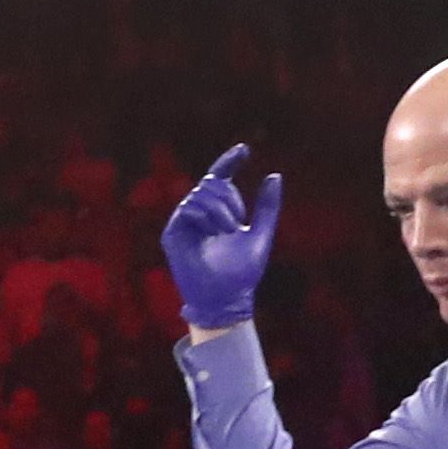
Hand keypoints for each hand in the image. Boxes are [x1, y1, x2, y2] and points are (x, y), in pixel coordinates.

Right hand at [160, 144, 284, 331]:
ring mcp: (184, 223)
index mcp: (218, 212)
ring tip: (229, 230)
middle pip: (212, 183)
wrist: (227, 299)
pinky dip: (206, 215)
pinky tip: (215, 233)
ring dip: (221, 208)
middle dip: (230, 197)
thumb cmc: (242, 273)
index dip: (230, 161)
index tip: (244, 149)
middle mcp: (199, 214)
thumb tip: (274, 175)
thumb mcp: (261, 233)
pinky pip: (188, 207)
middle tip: (239, 221)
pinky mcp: (172, 234)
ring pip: (201, 193)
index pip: (220, 178)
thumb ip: (267, 207)